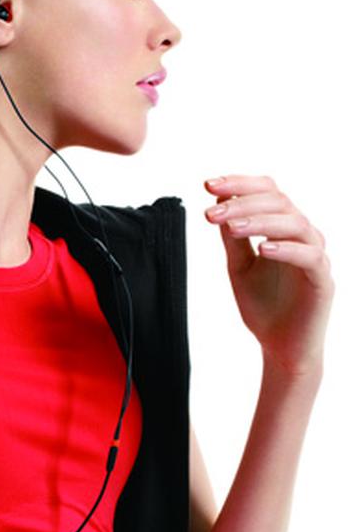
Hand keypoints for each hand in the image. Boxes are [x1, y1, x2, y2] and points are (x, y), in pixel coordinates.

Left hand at [203, 175, 333, 376]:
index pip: (267, 192)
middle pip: (279, 202)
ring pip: (295, 224)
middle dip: (242, 202)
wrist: (280, 347)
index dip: (240, 184)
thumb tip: (219, 205)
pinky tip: (263, 249)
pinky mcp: (322, 280)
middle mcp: (301, 236)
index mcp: (282, 228)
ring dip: (260, 221)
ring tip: (230, 227)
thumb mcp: (239, 267)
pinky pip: (310, 257)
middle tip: (212, 210)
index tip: (209, 184)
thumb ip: (233, 239)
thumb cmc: (264, 306)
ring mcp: (315, 256)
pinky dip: (286, 249)